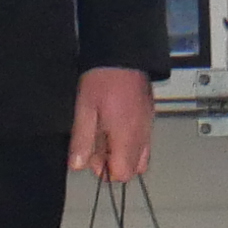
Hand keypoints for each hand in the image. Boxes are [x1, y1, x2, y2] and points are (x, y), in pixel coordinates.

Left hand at [68, 66, 154, 183]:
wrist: (122, 54)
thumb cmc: (103, 79)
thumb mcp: (84, 110)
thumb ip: (82, 140)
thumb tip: (77, 165)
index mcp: (126, 136)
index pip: (122, 173)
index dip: (104, 170)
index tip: (92, 155)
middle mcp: (142, 135)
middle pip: (134, 169)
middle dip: (114, 163)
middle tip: (97, 143)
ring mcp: (148, 126)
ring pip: (140, 156)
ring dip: (122, 152)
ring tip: (106, 133)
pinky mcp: (149, 116)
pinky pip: (144, 140)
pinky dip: (130, 140)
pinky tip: (115, 124)